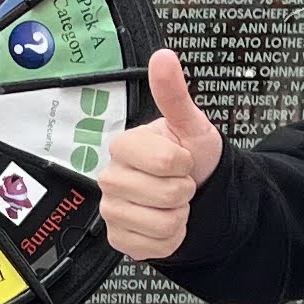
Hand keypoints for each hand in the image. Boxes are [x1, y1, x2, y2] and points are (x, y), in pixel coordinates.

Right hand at [95, 51, 224, 262]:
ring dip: (178, 216)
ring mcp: (110, 210)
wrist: (194, 193)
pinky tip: (165, 222)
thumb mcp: (191, 125)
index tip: (181, 160)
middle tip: (178, 182)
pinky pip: (154, 246)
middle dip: (184, 191)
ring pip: (161, 223)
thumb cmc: (190, 157)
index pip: (165, 162)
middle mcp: (109, 177)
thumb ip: (174, 94)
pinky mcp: (117, 239)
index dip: (184, 164)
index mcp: (124, 146)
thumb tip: (163, 56)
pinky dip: (171, 238)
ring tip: (172, 203)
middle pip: (166, 195)